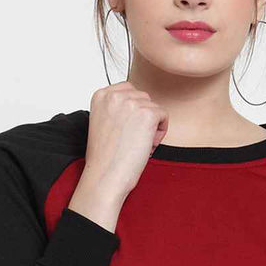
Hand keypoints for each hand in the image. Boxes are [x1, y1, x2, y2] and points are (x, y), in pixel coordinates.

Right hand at [82, 82, 168, 198]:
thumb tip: (136, 105)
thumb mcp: (103, 123)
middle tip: (132, 139)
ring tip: (137, 144)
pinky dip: (160, 132)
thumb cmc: (105, 157)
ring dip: (151, 126)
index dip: (133, 111)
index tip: (127, 129)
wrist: (105, 175)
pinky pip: (164, 115)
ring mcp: (131, 103)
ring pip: (154, 107)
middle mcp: (114, 95)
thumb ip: (116, 108)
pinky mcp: (147, 114)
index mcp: (101, 95)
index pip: (129, 90)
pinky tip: (146, 145)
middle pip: (143, 97)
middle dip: (143, 118)